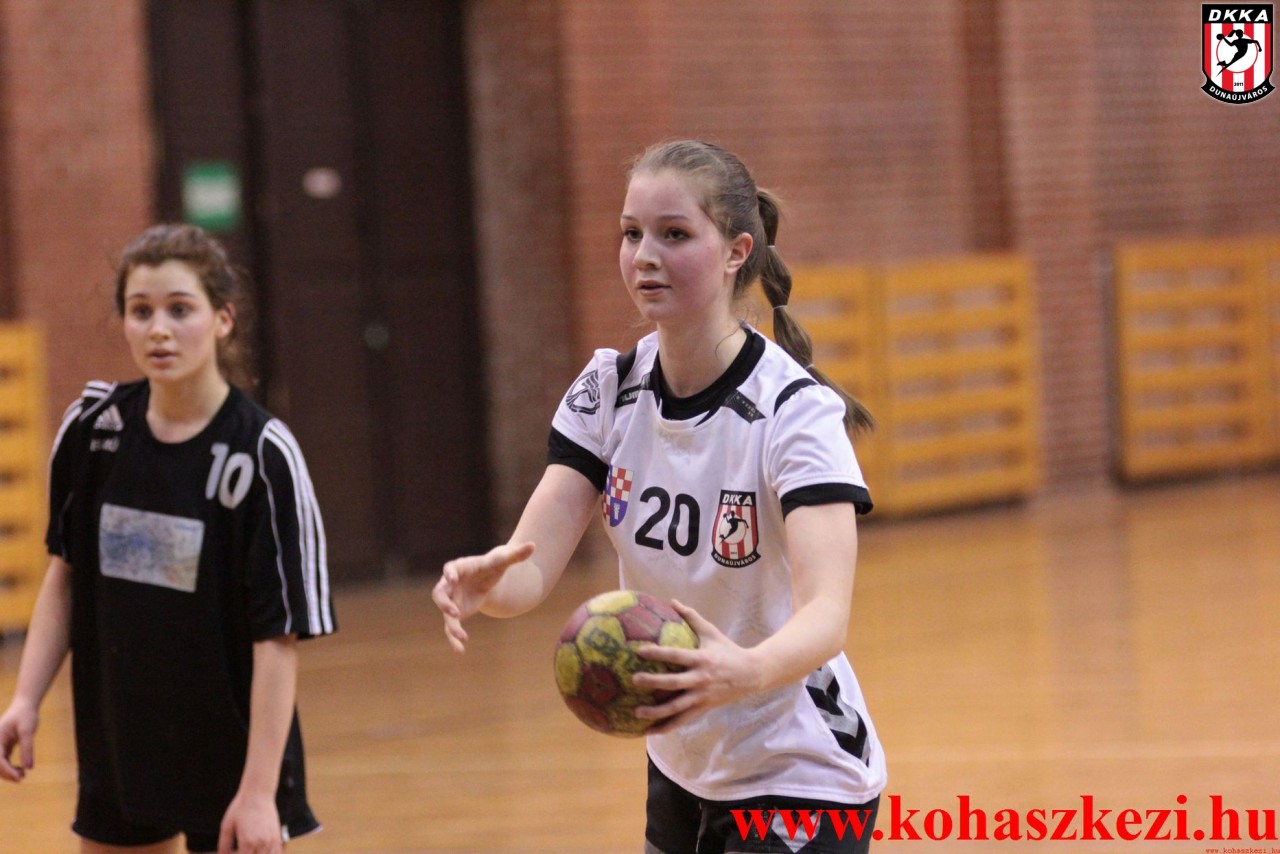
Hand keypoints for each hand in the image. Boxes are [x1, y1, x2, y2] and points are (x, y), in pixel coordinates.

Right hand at [0, 699, 37, 782]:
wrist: (24, 706)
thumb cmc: (26, 715)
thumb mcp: (28, 730)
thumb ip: (28, 748)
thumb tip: (29, 767)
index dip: (7, 770)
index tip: (19, 777)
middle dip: (6, 774)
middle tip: (21, 778)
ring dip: (8, 772)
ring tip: (23, 775)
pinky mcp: (3, 748)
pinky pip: (3, 762)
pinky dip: (10, 768)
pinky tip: (22, 770)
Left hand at [218, 789, 281, 853]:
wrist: (258, 794)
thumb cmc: (240, 808)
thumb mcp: (227, 825)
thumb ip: (223, 844)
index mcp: (246, 842)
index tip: (234, 851)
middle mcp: (260, 843)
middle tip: (242, 848)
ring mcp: (270, 840)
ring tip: (251, 849)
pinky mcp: (277, 836)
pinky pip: (277, 853)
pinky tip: (263, 851)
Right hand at [432, 542, 534, 651]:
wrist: (487, 579)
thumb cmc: (492, 566)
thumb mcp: (503, 560)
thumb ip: (516, 554)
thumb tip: (533, 545)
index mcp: (460, 568)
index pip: (450, 568)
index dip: (449, 573)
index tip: (451, 578)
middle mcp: (450, 585)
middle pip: (440, 593)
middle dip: (444, 603)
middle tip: (454, 613)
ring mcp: (451, 600)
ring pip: (445, 614)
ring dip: (451, 626)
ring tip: (461, 637)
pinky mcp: (455, 614)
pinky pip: (451, 627)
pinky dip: (454, 638)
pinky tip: (460, 651)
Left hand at [631, 600, 762, 733]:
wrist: (751, 674)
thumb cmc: (728, 650)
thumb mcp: (711, 632)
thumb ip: (691, 617)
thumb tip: (672, 600)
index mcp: (701, 659)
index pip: (676, 655)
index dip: (658, 653)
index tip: (639, 651)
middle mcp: (701, 679)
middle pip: (674, 683)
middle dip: (653, 682)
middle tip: (634, 680)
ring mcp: (702, 696)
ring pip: (677, 707)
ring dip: (656, 711)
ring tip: (636, 712)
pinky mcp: (704, 708)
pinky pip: (683, 719)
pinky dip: (667, 726)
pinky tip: (650, 731)